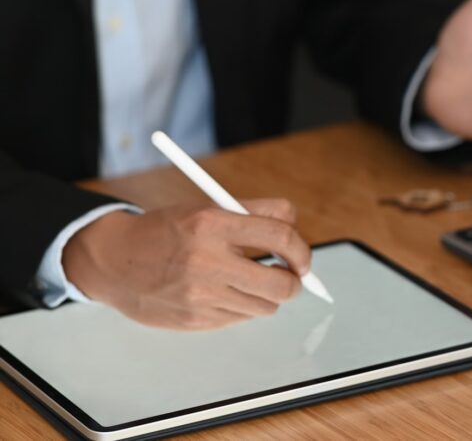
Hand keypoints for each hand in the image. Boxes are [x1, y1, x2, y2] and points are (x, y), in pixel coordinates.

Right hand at [64, 198, 310, 329]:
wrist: (114, 260)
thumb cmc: (168, 231)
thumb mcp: (208, 208)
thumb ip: (257, 213)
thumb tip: (297, 229)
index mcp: (212, 223)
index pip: (281, 237)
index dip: (301, 250)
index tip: (301, 258)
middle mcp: (206, 261)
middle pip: (282, 285)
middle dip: (294, 281)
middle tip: (289, 275)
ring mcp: (200, 295)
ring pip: (265, 307)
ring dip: (266, 295)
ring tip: (248, 280)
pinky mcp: (194, 320)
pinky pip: (240, 319)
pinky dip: (241, 307)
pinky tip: (222, 292)